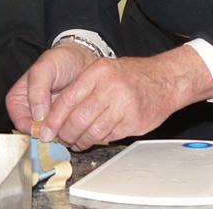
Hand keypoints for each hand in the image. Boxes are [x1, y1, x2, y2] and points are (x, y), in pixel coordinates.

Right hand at [5, 43, 98, 134]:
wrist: (83, 60)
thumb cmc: (61, 60)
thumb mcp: (45, 68)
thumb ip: (37, 89)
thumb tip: (38, 118)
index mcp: (18, 101)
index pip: (20, 123)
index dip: (33, 128)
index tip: (47, 128)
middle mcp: (30, 113)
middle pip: (35, 133)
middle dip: (49, 134)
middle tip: (63, 130)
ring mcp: (48, 120)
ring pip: (50, 137)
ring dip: (61, 135)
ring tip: (73, 125)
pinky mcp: (63, 124)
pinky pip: (65, 135)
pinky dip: (71, 132)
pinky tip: (79, 126)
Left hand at [40, 46, 212, 150]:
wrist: (166, 79)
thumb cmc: (132, 76)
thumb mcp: (105, 70)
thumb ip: (83, 87)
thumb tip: (54, 112)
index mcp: (98, 72)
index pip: (68, 99)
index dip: (53, 119)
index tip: (45, 131)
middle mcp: (110, 87)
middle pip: (77, 119)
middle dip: (65, 134)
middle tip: (61, 139)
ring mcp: (123, 105)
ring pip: (92, 131)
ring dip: (80, 141)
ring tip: (76, 142)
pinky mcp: (133, 121)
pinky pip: (108, 137)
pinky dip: (97, 141)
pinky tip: (94, 139)